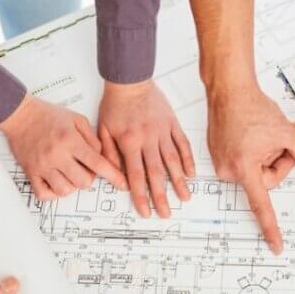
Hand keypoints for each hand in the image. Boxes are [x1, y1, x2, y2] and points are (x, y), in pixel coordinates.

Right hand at [0, 95, 125, 199]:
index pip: (98, 163)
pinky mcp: (31, 172)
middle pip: (83, 182)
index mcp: (70, 140)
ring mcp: (43, 166)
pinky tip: (57, 182)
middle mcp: (57, 155)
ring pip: (65, 190)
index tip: (122, 184)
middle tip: (84, 168)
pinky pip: (44, 194)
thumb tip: (102, 157)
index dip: (113, 176)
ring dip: (72, 185)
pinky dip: (53, 193)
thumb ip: (93, 138)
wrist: (20, 115)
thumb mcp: (77, 119)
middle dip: (89, 178)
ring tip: (70, 173)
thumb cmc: (48, 115)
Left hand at [98, 80, 195, 217]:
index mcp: (129, 142)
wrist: (130, 80)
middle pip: (156, 173)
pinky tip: (191, 173)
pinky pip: (182, 144)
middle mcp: (148, 139)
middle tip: (167, 213)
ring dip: (179, 181)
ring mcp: (162, 132)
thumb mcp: (103, 130)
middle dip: (161, 196)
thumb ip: (109, 155)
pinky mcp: (172, 124)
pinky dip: (188, 159)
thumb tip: (117, 178)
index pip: (136, 175)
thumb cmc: (114, 104)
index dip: (141, 196)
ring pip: (172, 161)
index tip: (146, 211)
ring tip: (184, 198)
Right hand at [208, 88, 294, 253]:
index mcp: (245, 168)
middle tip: (281, 141)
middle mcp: (228, 171)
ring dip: (267, 155)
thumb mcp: (287, 133)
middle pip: (265, 181)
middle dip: (278, 163)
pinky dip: (254, 150)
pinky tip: (254, 132)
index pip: (261, 206)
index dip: (271, 228)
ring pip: (256, 171)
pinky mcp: (218, 156)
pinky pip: (245, 163)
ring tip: (264, 132)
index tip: (276, 246)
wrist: (229, 90)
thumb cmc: (253, 107)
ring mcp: (221, 164)